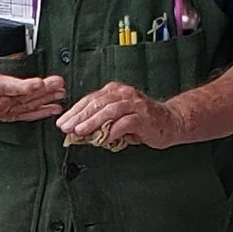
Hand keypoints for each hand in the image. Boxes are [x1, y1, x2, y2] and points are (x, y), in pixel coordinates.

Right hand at [0, 34, 66, 121]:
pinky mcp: (10, 115)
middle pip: (26, 96)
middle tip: (59, 84)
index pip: (12, 87)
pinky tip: (54, 109)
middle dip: (45, 90)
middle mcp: (1, 102)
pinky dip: (42, 113)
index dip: (27, 86)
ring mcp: (7, 110)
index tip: (40, 82)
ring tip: (61, 94)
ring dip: (47, 100)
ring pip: (30, 106)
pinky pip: (28, 115)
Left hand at [58, 80, 178, 151]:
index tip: (62, 122)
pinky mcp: (143, 116)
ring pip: (109, 111)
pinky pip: (125, 123)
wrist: (170, 122)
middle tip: (66, 127)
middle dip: (79, 116)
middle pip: (97, 103)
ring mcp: (134, 104)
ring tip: (80, 131)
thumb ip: (100, 123)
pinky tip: (104, 139)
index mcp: (115, 91)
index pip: (90, 99)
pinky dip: (113, 131)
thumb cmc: (142, 121)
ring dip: (92, 122)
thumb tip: (78, 133)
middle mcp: (124, 94)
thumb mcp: (117, 119)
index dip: (74, 111)